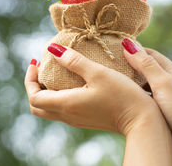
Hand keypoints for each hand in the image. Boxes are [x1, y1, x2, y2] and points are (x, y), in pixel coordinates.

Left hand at [25, 44, 157, 134]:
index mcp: (66, 104)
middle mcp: (67, 115)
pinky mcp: (85, 119)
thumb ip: (74, 61)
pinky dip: (56, 96)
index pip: (33, 97)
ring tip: (53, 71)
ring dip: (44, 91)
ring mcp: (76, 119)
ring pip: (48, 109)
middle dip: (33, 86)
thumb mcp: (98, 73)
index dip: (29, 79)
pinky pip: (60, 109)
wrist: (142, 121)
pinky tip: (69, 81)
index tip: (36, 62)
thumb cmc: (122, 95)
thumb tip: (52, 49)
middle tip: (40, 67)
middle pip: (37, 106)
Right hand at [122, 38, 171, 164]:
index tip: (115, 47)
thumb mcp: (162, 83)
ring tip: (111, 80)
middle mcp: (169, 83)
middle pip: (145, 69)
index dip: (133, 49)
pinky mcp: (160, 113)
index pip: (149, 54)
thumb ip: (145, 64)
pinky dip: (132, 96)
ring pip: (143, 85)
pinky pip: (142, 99)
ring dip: (129, 82)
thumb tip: (128, 43)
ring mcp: (164, 99)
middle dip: (128, 65)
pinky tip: (121, 99)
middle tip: (108, 63)